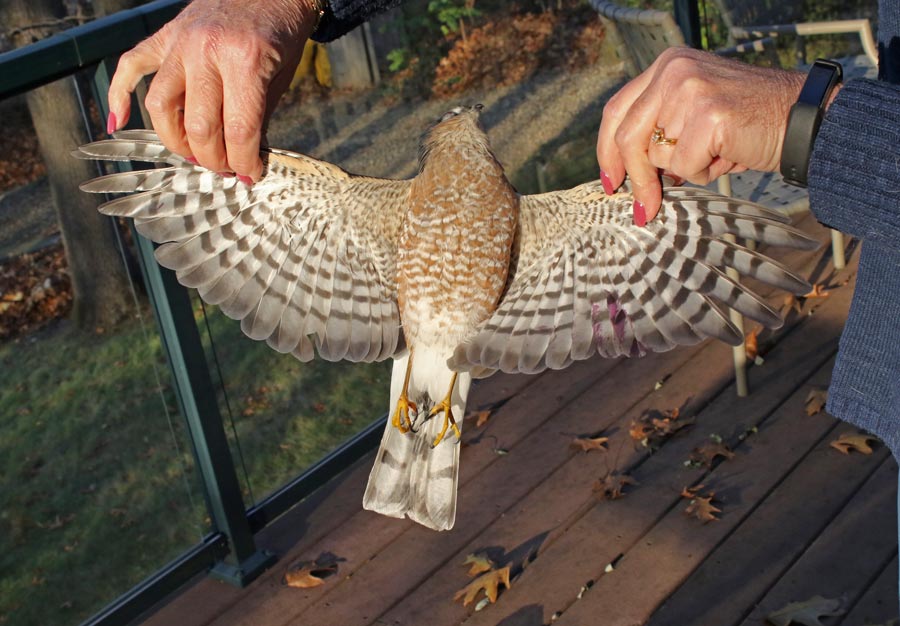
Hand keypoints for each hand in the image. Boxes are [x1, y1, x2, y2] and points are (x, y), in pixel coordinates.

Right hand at [107, 0, 319, 181]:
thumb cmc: (280, 33)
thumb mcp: (280, 78)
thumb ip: (259, 118)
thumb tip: (243, 159)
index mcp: (245, 60)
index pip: (238, 130)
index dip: (244, 161)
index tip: (249, 175)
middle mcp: (206, 50)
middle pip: (198, 126)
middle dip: (212, 158)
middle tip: (225, 168)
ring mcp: (180, 42)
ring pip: (159, 106)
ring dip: (175, 140)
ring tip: (195, 153)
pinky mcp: (164, 36)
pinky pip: (130, 66)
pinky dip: (119, 96)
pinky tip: (118, 123)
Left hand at [597, 47, 804, 224]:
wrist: (804, 117)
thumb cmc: (748, 122)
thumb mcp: (693, 114)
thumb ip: (658, 130)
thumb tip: (626, 176)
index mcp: (666, 65)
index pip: (617, 111)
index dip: (607, 151)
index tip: (611, 180)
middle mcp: (673, 71)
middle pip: (627, 138)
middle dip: (636, 178)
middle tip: (644, 207)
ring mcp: (690, 90)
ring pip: (658, 156)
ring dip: (685, 169)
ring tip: (717, 153)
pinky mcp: (708, 116)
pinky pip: (685, 166)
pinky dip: (704, 172)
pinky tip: (728, 155)